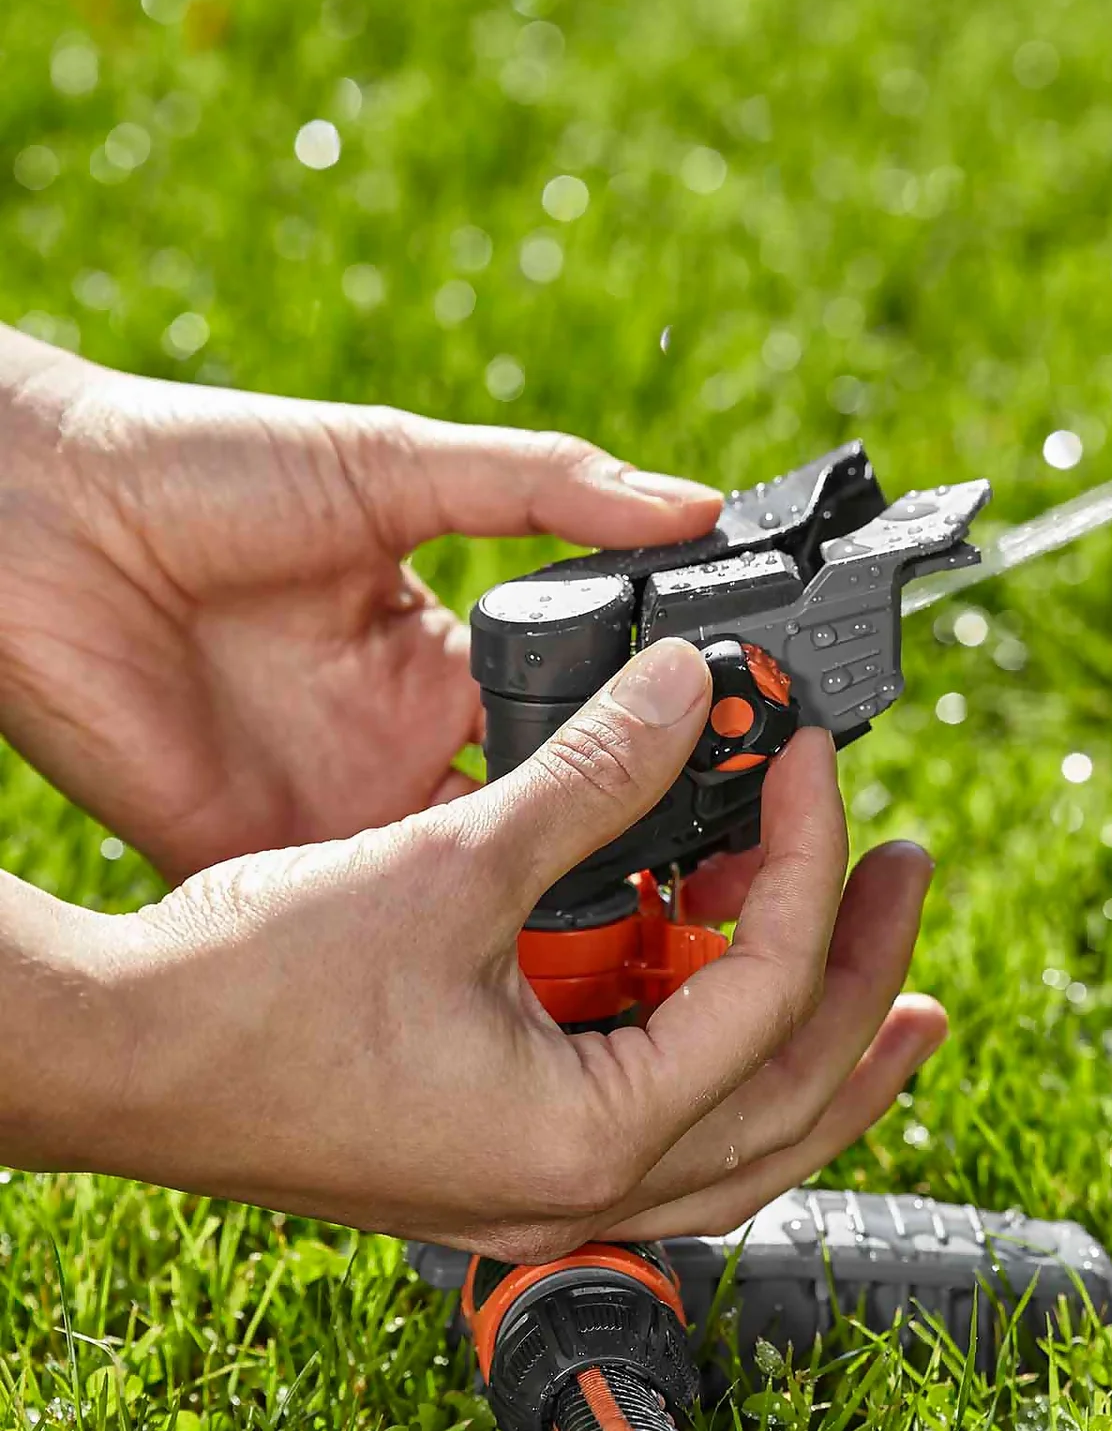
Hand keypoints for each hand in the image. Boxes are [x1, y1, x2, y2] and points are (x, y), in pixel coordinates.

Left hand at [0, 325, 721, 880]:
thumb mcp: (399, 465)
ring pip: (460, 885)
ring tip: (627, 931)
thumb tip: (691, 506)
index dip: (643, 742)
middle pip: (532, 815)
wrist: (40, 520)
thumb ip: (545, 486)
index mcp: (440, 657)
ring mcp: (337, 808)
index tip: (725, 766)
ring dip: (531, 906)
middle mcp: (400, 743)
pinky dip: (418, 948)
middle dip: (607, 843)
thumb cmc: (210, 468)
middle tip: (701, 874)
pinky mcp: (264, 858)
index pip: (570, 717)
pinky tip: (500, 965)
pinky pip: (359, 920)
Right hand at [16, 640, 945, 1255]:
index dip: (807, 858)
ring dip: (825, 1048)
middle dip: (870, 981)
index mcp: (586, 1133)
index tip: (810, 759)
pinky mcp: (515, 1148)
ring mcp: (550, 1180)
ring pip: (746, 1136)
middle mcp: (584, 1186)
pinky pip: (669, 1123)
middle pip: (794, 1098)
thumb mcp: (448, 864)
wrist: (121, 1051)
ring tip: (889, 971)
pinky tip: (730, 985)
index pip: (766, 992)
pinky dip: (725, 1057)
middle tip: (908, 876)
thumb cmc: (253, 987)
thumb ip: (592, 779)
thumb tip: (691, 689)